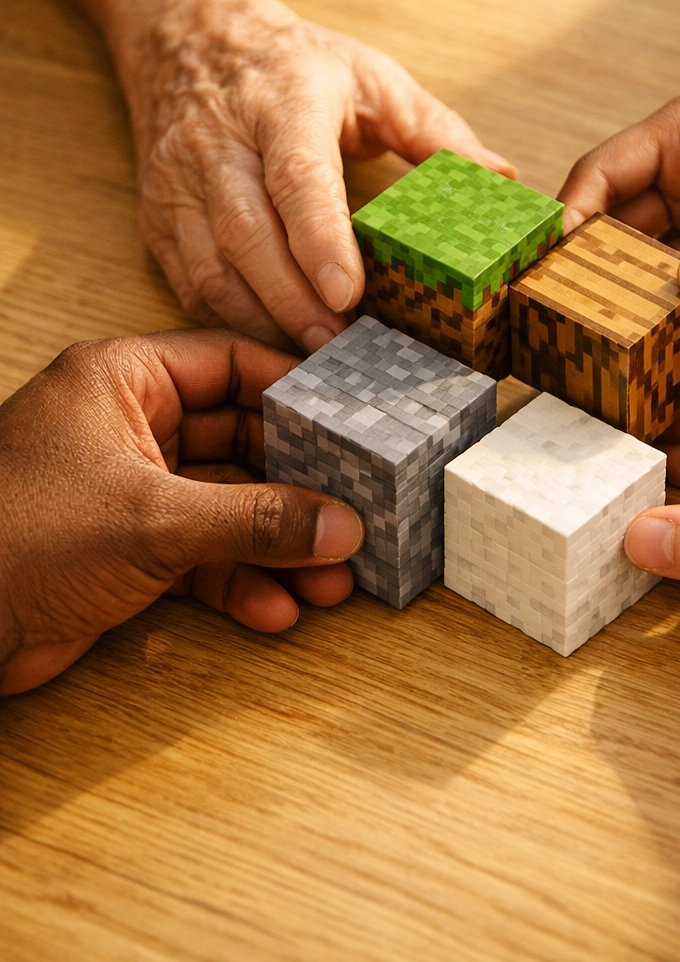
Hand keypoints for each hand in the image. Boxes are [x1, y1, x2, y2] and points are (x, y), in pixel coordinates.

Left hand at [0, 330, 364, 694]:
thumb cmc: (19, 538)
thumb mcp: (156, 520)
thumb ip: (257, 520)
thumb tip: (342, 527)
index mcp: (124, 383)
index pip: (230, 364)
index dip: (293, 389)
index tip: (351, 417)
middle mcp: (131, 428)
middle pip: (240, 441)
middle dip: (297, 487)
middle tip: (353, 510)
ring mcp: (131, 490)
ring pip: (228, 506)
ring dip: (277, 545)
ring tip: (330, 578)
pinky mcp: (128, 547)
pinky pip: (203, 554)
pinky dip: (239, 580)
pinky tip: (275, 608)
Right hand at [125, 0, 513, 352]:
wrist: (189, 39)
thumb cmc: (293, 66)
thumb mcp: (371, 77)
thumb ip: (435, 131)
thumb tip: (501, 176)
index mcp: (283, 102)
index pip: (296, 176)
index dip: (320, 239)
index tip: (348, 294)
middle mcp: (221, 143)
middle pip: (249, 234)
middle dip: (295, 301)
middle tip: (342, 346)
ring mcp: (181, 182)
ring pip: (213, 266)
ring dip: (264, 320)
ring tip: (315, 357)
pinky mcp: (160, 216)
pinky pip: (190, 282)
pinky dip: (230, 321)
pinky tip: (272, 341)